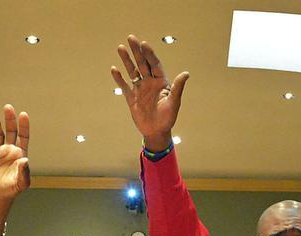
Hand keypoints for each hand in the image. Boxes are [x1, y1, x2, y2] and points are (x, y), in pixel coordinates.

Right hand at [0, 104, 30, 203]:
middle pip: (11, 130)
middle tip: (8, 107)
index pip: (23, 136)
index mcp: (20, 154)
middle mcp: (9, 150)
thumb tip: (25, 160)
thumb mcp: (21, 183)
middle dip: (10, 119)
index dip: (24, 126)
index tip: (23, 114)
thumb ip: (24, 172)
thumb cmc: (12, 189)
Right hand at [111, 34, 189, 150]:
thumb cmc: (168, 118)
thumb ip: (178, 87)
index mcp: (161, 82)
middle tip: (131, 38)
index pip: (154, 64)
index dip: (149, 54)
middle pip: (142, 63)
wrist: (156, 132)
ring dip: (126, 60)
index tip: (143, 44)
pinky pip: (124, 85)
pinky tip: (114, 69)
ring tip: (120, 47)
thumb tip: (186, 73)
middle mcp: (150, 83)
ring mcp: (140, 89)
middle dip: (137, 51)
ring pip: (132, 71)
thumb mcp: (174, 102)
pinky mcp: (131, 98)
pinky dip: (119, 78)